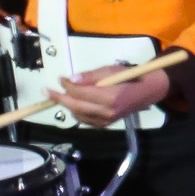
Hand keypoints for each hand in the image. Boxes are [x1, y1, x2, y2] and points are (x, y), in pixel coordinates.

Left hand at [49, 63, 169, 127]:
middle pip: (75, 106)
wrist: (147, 92)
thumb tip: (72, 79)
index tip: (60, 78)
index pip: (80, 93)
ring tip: (63, 96)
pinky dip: (77, 113)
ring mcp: (107, 120)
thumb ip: (91, 76)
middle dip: (59, 98)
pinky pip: (86, 121)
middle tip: (47, 91)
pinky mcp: (107, 124)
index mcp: (109, 97)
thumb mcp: (110, 71)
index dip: (67, 86)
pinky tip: (75, 105)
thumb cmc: (129, 77)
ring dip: (68, 105)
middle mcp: (107, 111)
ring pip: (79, 115)